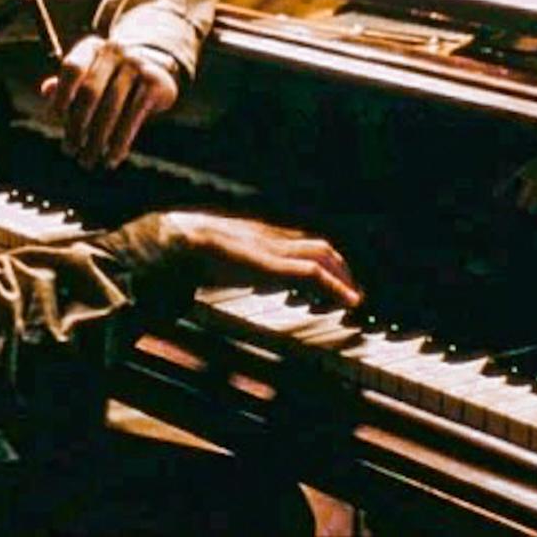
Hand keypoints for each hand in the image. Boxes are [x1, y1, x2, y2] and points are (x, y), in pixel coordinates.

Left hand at [40, 36, 178, 169]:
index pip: (72, 68)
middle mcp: (115, 51)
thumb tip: (47, 90)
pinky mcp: (155, 82)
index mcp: (92, 47)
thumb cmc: (110, 79)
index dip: (62, 94)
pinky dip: (121, 141)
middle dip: (76, 125)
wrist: (156, 71)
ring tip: (87, 161)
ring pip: (111, 108)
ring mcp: (137, 64)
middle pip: (90, 91)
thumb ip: (66, 85)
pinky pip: (133, 117)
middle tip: (69, 151)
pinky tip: (113, 158)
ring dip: (97, 140)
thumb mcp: (88, 77)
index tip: (55, 119)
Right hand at [166, 211, 362, 307]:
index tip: (332, 278)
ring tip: (353, 297)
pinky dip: (335, 286)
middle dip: (341, 267)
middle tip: (352, 290)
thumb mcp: (217, 258)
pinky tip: (347, 300)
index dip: (322, 260)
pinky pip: (313, 273)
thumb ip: (225, 265)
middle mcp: (273, 238)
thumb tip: (211, 280)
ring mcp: (275, 248)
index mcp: (260, 236)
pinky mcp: (275, 264)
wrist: (183, 240)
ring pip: (323, 255)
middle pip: (319, 246)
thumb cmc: (193, 250)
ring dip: (343, 277)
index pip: (300, 243)